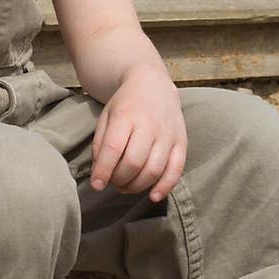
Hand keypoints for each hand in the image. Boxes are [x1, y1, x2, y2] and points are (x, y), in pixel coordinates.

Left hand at [90, 61, 186, 201]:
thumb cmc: (125, 105)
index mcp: (126, 115)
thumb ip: (101, 145)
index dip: (103, 171)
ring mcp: (168, 133)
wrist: (152, 83)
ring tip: (126, 187)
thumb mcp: (106, 117)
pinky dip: (165, 186)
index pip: (114, 149)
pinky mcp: (181, 141)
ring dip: (137, 186)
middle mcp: (149, 124)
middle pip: (134, 162)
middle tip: (112, 183)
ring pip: (154, 169)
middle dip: (119, 180)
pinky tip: (152, 195)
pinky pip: (176, 169)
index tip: (96, 185)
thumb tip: (100, 174)